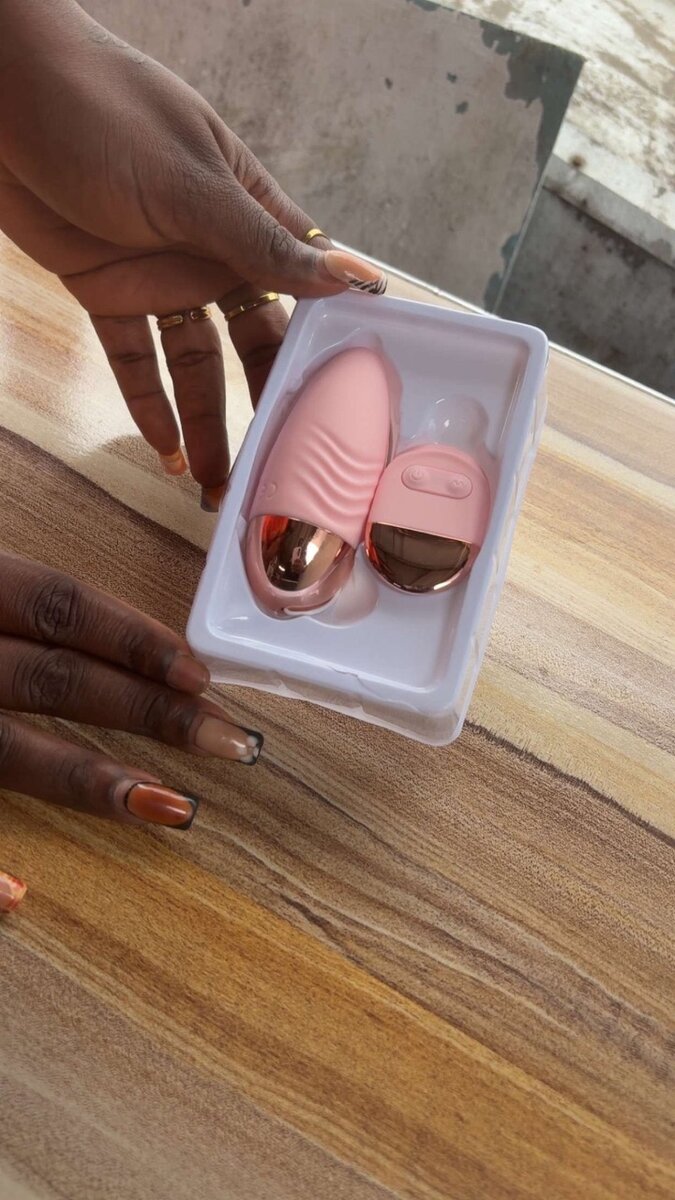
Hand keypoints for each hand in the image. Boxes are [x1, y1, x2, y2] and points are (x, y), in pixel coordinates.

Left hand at [0, 0, 385, 505]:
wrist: (5, 95)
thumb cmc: (107, 112)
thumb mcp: (193, 186)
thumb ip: (263, 244)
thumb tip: (354, 281)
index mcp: (251, 215)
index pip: (305, 289)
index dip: (325, 347)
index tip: (347, 409)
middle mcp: (214, 251)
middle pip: (253, 343)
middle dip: (265, 403)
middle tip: (279, 467)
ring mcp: (161, 274)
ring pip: (195, 364)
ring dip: (205, 422)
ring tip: (218, 483)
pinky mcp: (109, 290)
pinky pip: (134, 359)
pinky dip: (147, 403)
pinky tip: (164, 448)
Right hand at [0, 553, 261, 835]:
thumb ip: (25, 588)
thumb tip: (96, 615)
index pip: (59, 606)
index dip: (132, 638)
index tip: (200, 671)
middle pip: (57, 679)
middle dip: (147, 711)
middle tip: (226, 738)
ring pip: (9, 751)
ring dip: (89, 782)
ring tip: (172, 808)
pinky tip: (22, 896)